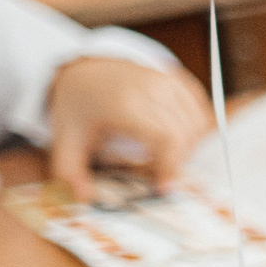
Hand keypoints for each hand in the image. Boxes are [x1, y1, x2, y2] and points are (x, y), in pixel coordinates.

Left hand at [46, 57, 213, 201]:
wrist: (84, 68)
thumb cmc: (78, 108)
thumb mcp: (65, 140)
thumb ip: (71, 172)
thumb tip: (84, 198)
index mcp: (125, 105)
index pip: (167, 138)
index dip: (172, 166)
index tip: (165, 187)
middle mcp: (151, 89)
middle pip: (185, 135)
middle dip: (177, 161)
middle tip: (158, 172)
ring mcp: (166, 80)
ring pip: (197, 123)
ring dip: (187, 146)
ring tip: (164, 154)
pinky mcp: (176, 78)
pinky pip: (200, 109)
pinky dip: (194, 128)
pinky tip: (174, 136)